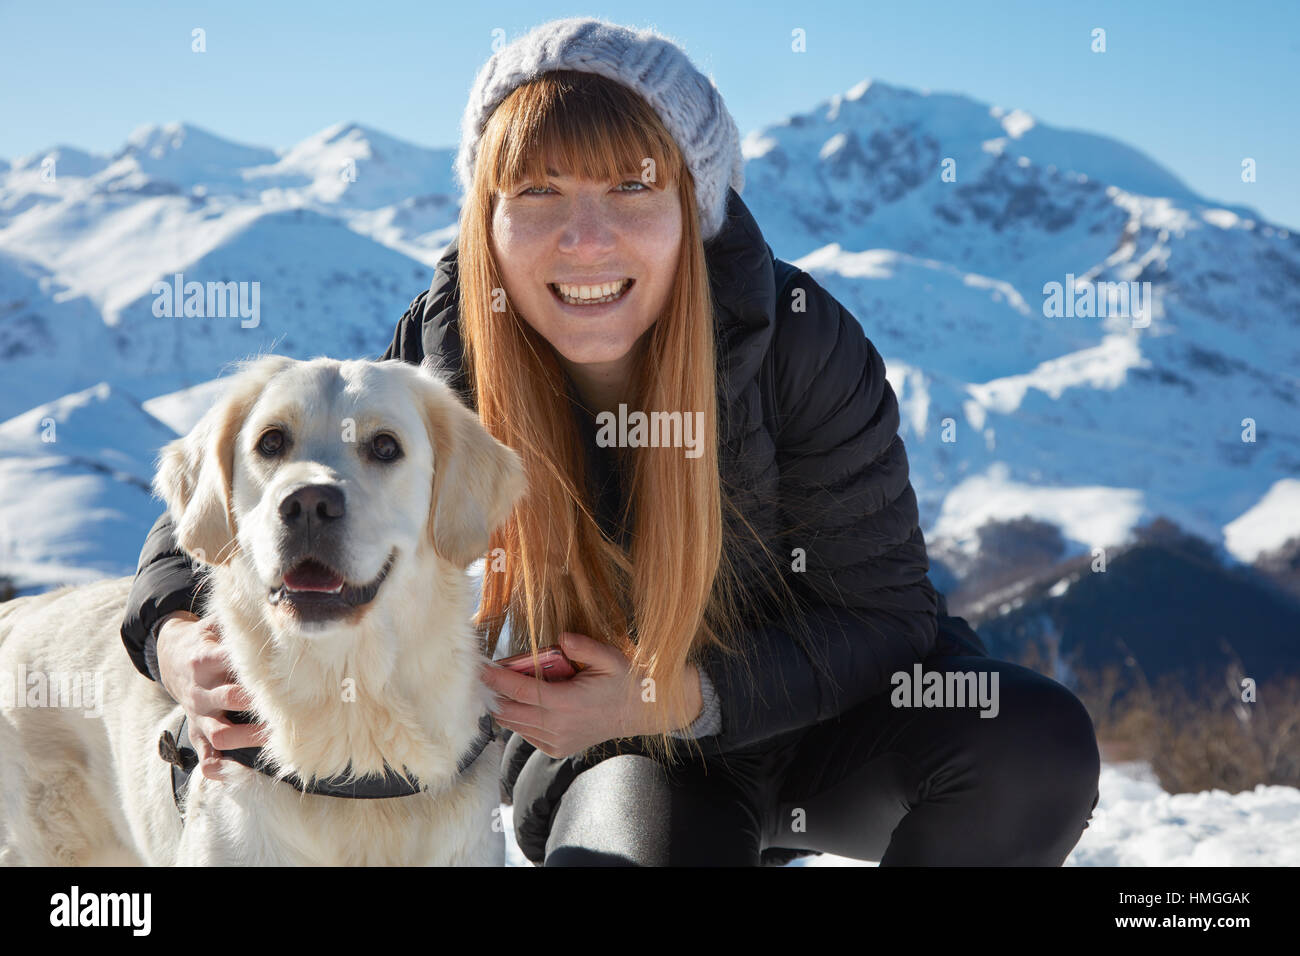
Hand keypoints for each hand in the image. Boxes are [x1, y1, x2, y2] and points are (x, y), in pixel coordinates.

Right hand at [155, 611, 268, 780]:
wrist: (172, 658)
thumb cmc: (207, 640)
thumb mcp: (215, 625)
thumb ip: (238, 623)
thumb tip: (273, 606)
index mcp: (204, 659)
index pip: (230, 665)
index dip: (256, 670)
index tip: (283, 674)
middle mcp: (200, 689)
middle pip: (230, 699)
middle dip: (259, 704)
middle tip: (292, 708)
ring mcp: (197, 714)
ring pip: (221, 733)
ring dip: (248, 738)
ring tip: (276, 738)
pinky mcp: (196, 730)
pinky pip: (203, 754)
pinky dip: (216, 767)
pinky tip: (233, 773)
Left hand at [481, 631, 702, 757]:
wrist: (639, 712)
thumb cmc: (623, 681)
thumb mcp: (609, 657)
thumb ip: (584, 646)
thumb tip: (562, 638)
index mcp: (566, 704)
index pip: (519, 690)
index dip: (496, 679)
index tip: (480, 668)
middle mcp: (557, 727)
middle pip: (509, 711)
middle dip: (492, 693)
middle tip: (483, 676)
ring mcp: (555, 741)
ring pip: (514, 724)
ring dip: (503, 705)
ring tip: (497, 686)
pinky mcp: (556, 749)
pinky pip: (526, 733)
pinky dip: (517, 718)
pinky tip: (520, 701)